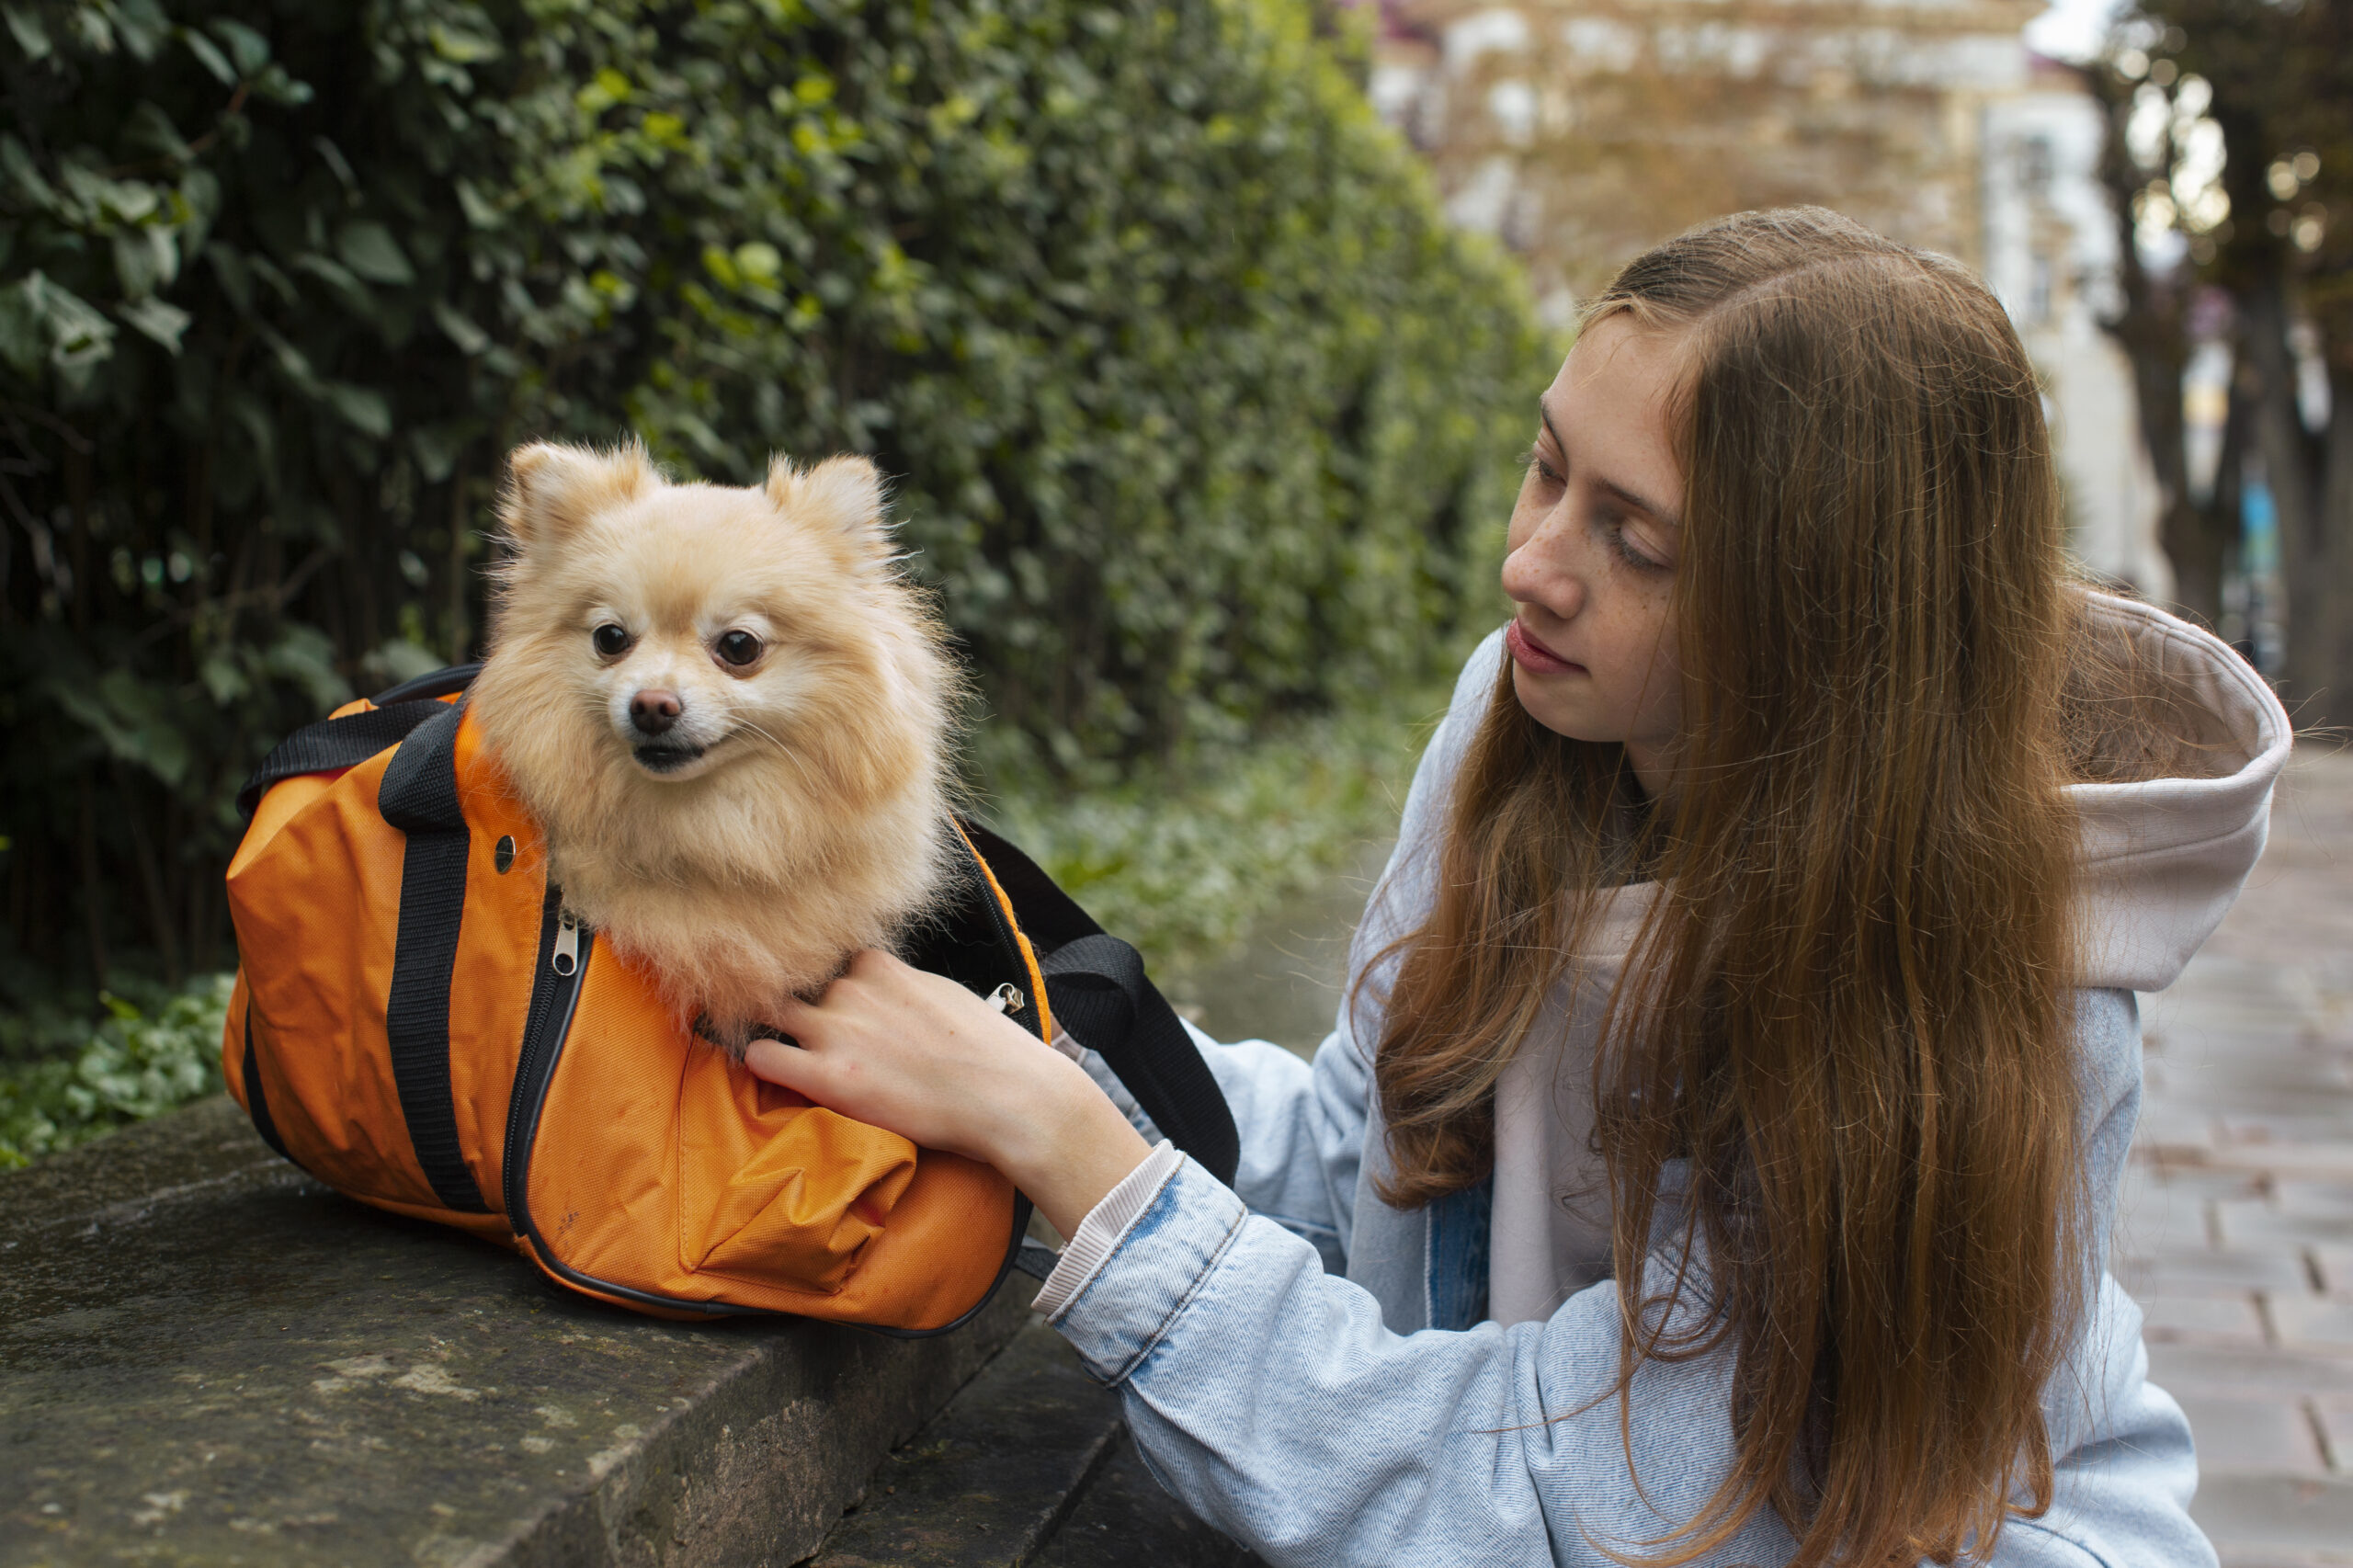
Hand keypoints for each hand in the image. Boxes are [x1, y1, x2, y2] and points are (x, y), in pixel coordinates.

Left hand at [744, 949, 1152, 1236]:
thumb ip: (903, 986)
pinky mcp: (827, 1076)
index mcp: (882, 967)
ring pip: (770, 1013)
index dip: (826, 982)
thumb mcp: (945, 994)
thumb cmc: (990, 1051)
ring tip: (770, 1046)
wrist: (1009, 1096)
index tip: (823, 998)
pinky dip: (759, 1061)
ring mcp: (836, 1031)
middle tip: (791, 1025)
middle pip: (796, 985)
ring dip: (770, 1027)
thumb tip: (891, 989)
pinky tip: (765, 1069)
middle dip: (793, 1002)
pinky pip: (763, 1056)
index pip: (830, 959)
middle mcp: (852, 989)